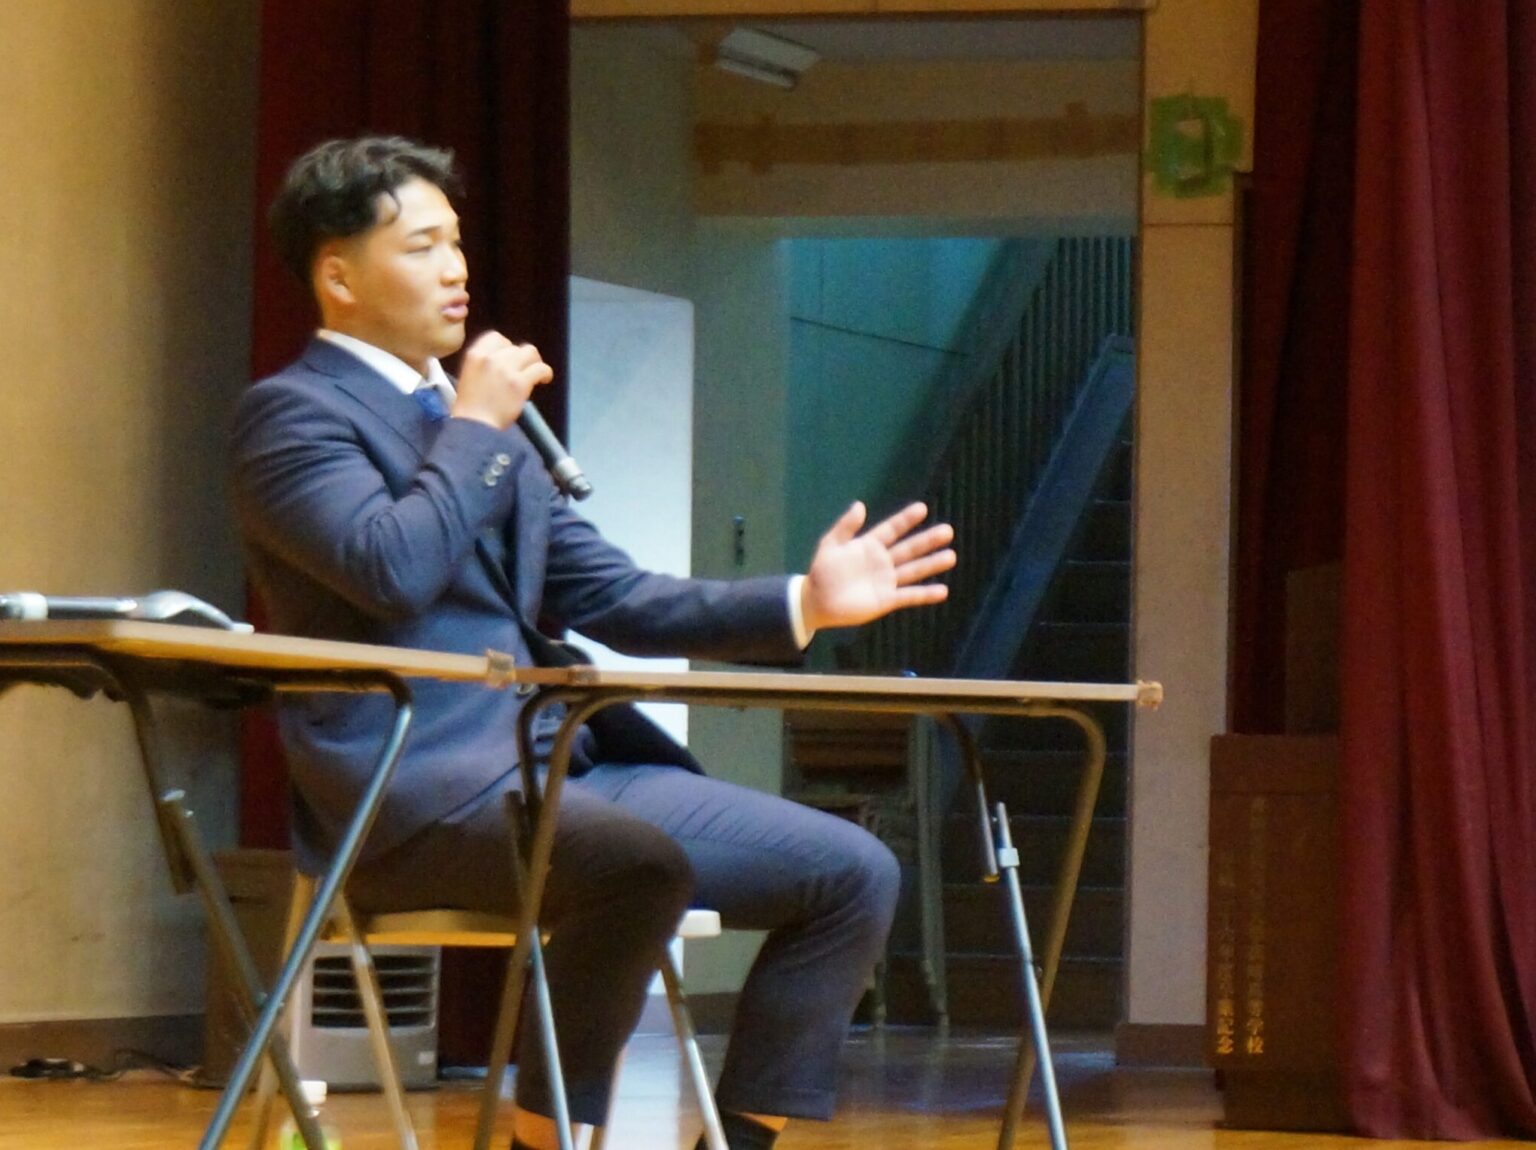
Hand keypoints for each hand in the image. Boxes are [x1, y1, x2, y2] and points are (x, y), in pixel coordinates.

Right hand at [451, 332, 552, 429]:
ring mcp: (507, 370)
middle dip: (521, 358)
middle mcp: (491, 358)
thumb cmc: (470, 408)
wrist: (474, 426)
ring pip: (530, 353)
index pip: (496, 337)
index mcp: (475, 355)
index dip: (506, 347)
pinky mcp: (520, 383)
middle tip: (523, 370)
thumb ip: (484, 364)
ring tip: (534, 373)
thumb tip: (504, 360)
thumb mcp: (469, 376)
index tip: (509, 359)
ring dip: (534, 362)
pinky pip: (541, 369)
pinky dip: (545, 373)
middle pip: (515, 347)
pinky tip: (543, 380)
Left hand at [801, 501, 955, 633]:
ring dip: (932, 564)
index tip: (922, 508)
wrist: (817, 602)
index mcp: (869, 546)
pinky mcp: (887, 600)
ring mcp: (886, 581)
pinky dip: (925, 594)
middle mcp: (882, 561)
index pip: (891, 529)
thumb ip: (845, 527)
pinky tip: (943, 591)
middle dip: (927, 540)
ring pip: (913, 570)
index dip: (905, 520)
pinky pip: (909, 596)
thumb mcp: (830, 545)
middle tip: (948, 531)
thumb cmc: (822, 572)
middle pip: (909, 549)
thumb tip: (860, 504)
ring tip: (951, 556)